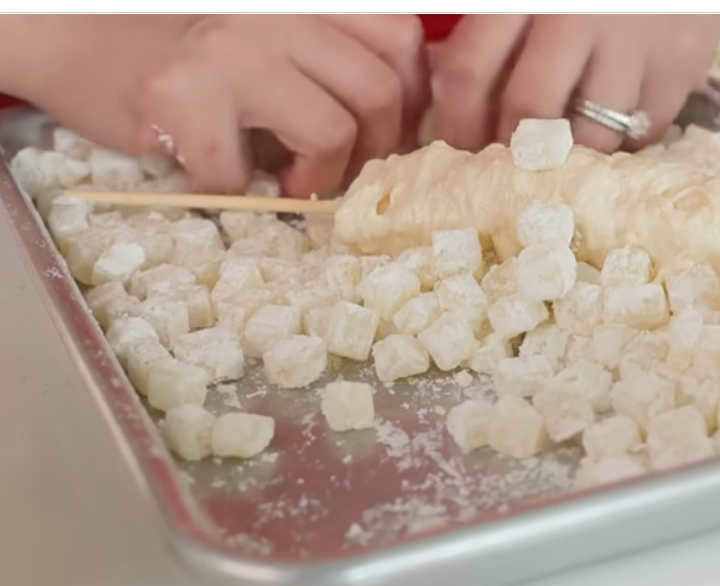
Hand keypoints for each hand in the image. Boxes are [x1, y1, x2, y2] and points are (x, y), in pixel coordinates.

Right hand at [1, 15, 428, 196]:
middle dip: (379, 149)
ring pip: (331, 130)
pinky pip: (244, 170)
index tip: (392, 131)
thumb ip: (325, 53)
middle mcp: (272, 10)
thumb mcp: (265, 26)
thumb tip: (400, 116)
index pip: (401, 36)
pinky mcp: (181, 96)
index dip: (412, 96)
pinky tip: (216, 173)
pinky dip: (236, 189)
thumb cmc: (172, 38)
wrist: (63, 29)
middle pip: (381, 89)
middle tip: (349, 171)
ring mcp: (227, 49)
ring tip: (295, 184)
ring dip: (322, 178)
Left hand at [429, 15, 719, 153]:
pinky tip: (615, 130)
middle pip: (529, 111)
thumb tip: (456, 105)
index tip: (454, 157)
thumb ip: (493, 33)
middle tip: (508, 175)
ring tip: (565, 159)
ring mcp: (636, 42)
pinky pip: (643, 133)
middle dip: (513, 153)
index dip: (455, 126)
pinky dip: (623, 145)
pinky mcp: (683, 64)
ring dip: (572, 158)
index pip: (469, 72)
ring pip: (592, 136)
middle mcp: (579, 14)